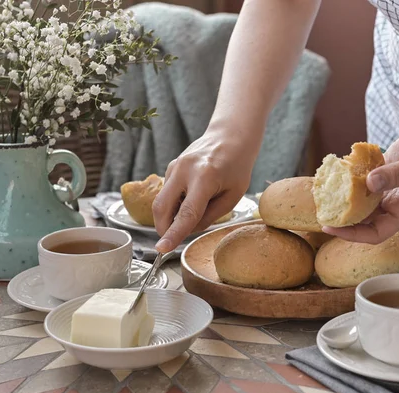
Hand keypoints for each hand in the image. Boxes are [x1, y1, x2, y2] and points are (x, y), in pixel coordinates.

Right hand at [152, 128, 256, 252]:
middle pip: (162, 208)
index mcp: (204, 178)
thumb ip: (210, 216)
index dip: (173, 235)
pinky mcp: (171, 166)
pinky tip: (194, 195)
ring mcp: (174, 166)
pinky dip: (176, 202)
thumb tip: (187, 230)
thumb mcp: (232, 196)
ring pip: (162, 201)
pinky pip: (167, 192)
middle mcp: (184, 170)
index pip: (185, 214)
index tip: (162, 249)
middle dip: (164, 228)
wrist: (230, 136)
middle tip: (172, 239)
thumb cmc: (237, 167)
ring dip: (172, 214)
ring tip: (198, 205)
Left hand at [323, 112, 398, 243]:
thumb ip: (397, 174)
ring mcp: (391, 184)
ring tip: (323, 188)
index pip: (376, 232)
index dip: (352, 234)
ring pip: (363, 197)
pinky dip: (352, 174)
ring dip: (345, 194)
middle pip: (364, 218)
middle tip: (319, 206)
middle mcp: (397, 200)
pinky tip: (338, 167)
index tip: (330, 227)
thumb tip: (368, 183)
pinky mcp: (388, 167)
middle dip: (342, 215)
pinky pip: (365, 175)